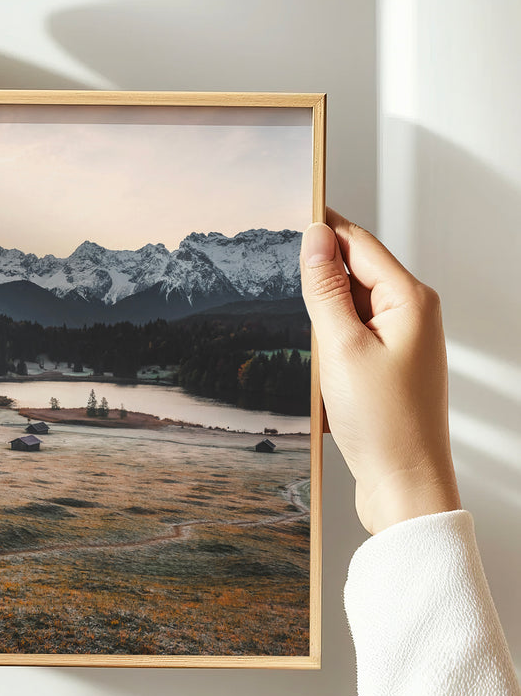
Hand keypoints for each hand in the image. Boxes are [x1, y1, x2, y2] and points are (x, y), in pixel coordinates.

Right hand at [300, 209, 460, 534]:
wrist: (405, 485)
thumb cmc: (383, 424)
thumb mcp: (341, 348)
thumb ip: (326, 288)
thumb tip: (315, 238)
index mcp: (411, 300)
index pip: (359, 243)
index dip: (323, 227)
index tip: (289, 210)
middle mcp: (413, 315)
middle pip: (354, 273)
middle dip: (318, 279)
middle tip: (283, 288)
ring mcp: (402, 342)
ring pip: (349, 308)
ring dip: (322, 320)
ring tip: (311, 352)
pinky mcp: (389, 367)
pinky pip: (351, 338)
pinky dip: (329, 346)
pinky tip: (319, 372)